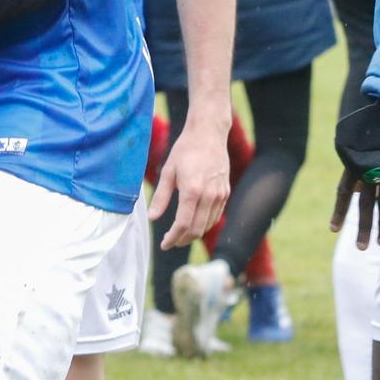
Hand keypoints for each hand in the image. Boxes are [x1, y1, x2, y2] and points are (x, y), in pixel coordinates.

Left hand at [149, 114, 230, 248]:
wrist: (209, 134)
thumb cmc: (185, 150)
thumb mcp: (168, 171)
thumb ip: (161, 196)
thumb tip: (153, 217)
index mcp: (192, 190)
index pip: (183, 224)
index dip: (172, 238)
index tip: (164, 244)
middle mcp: (209, 195)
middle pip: (197, 230)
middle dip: (182, 240)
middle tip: (170, 242)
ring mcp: (220, 195)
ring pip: (208, 225)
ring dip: (193, 234)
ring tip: (180, 235)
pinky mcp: (226, 193)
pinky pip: (216, 216)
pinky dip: (204, 224)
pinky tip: (194, 223)